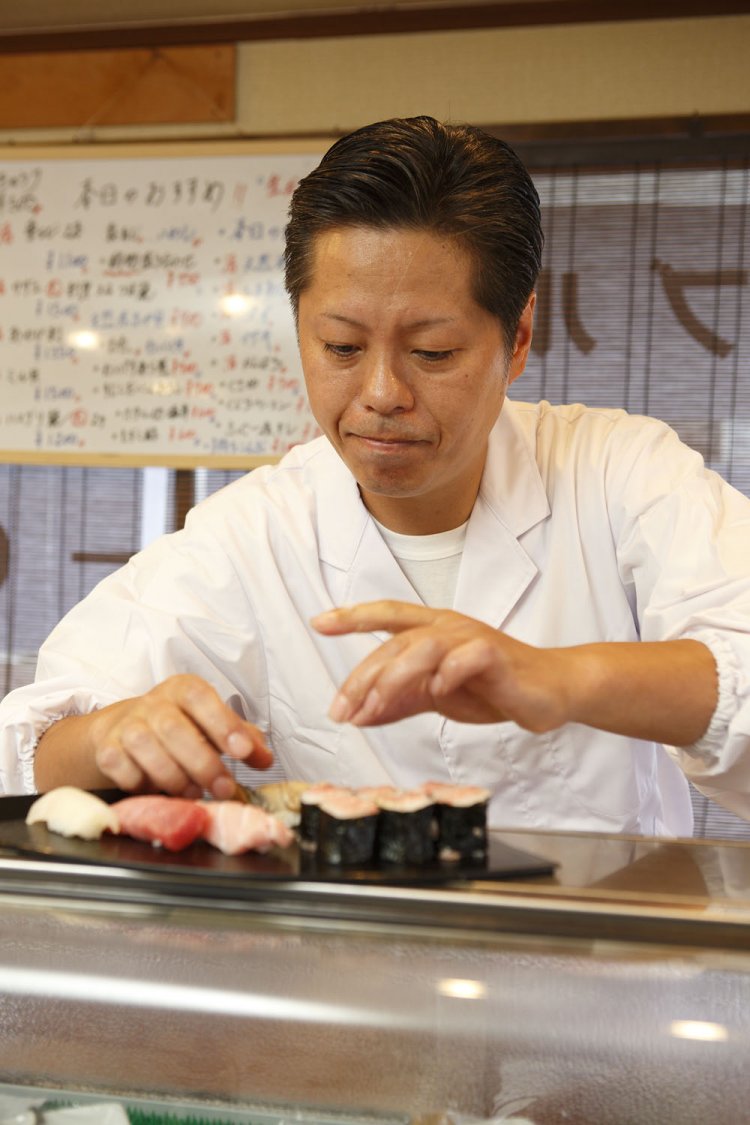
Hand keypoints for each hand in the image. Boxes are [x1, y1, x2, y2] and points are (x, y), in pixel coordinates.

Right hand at [82, 674, 271, 797]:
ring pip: (144, 746)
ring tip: (193, 793)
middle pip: (173, 727)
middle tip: (223, 788)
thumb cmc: (179, 726)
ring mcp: (127, 724)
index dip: (223, 723)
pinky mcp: (107, 748)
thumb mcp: (212, 725)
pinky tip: (156, 789)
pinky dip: (140, 782)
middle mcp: (153, 703)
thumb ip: (241, 738)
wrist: (124, 727)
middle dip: (202, 763)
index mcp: (184, 690)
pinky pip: (120, 767)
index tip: (243, 752)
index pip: (201, 698)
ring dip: (172, 776)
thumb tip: (265, 758)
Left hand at [312, 601, 573, 729]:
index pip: (387, 616)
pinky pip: (467, 658)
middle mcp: (449, 627)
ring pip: (423, 646)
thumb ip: (400, 702)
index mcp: (433, 630)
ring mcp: (473, 638)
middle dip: (362, 677)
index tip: (318, 622)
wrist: (550, 692)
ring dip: (393, 679)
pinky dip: (448, 673)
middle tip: (340, 710)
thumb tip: (358, 716)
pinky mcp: (497, 656)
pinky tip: (437, 692)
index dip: (352, 616)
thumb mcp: (437, 696)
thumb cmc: (495, 687)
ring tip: (373, 709)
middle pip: (396, 642)